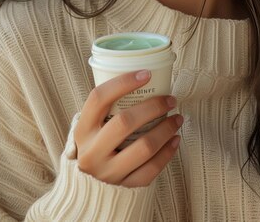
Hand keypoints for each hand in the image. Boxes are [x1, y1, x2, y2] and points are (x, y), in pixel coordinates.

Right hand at [75, 70, 182, 186]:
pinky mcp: (124, 187)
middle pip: (125, 122)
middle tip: (170, 99)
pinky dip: (168, 152)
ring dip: (166, 129)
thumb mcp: (93, 126)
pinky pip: (152, 169)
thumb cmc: (99, 143)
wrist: (91, 186)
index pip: (99, 98)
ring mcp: (107, 173)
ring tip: (177, 118)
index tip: (146, 73)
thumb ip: (109, 107)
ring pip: (144, 147)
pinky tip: (175, 139)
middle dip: (153, 107)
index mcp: (82, 129)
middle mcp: (92, 152)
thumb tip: (144, 77)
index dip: (123, 83)